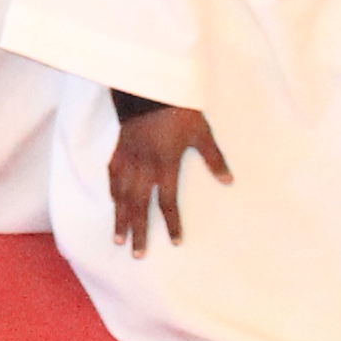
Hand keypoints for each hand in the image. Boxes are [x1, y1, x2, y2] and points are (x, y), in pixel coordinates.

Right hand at [107, 102, 230, 254]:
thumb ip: (213, 158)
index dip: (172, 223)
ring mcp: (129, 158)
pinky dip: (112, 191)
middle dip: (139, 231)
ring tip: (118, 238)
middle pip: (140, 205)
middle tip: (137, 253)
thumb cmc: (178, 109)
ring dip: (121, 217)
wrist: (149, 87)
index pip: (168, 202)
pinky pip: (112, 174)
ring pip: (122, 194)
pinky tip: (112, 201)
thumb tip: (229, 180)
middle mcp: (145, 167)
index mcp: (166, 165)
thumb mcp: (201, 132)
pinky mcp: (119, 148)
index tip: (175, 242)